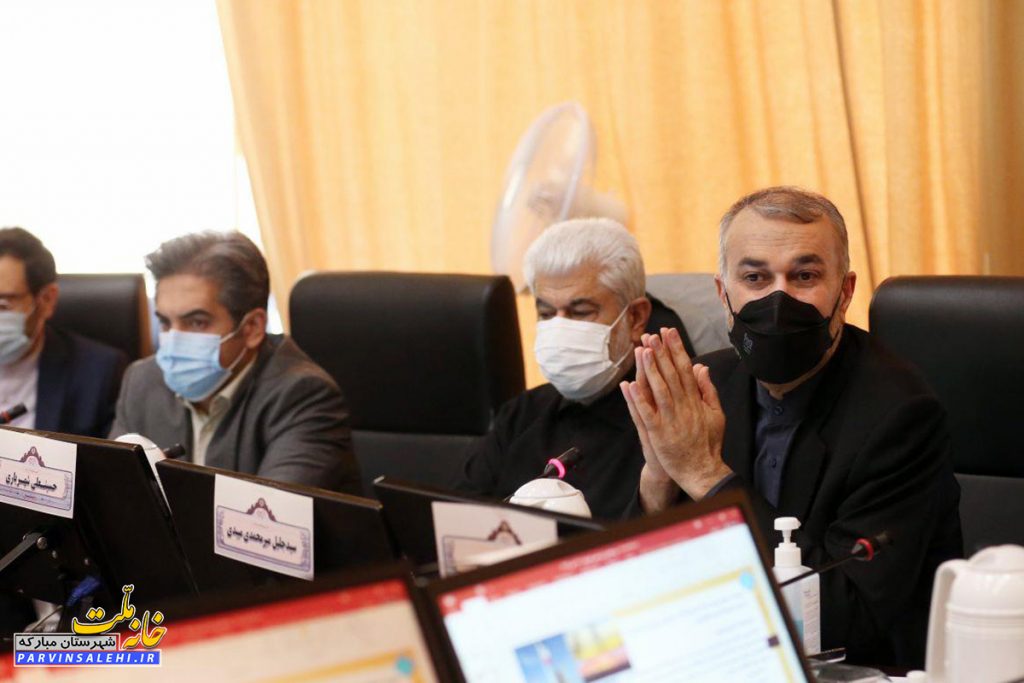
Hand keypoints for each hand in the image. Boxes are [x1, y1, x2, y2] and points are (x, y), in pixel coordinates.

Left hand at [622, 327, 730, 505]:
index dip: (676, 350)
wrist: (702, 471)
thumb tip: (702, 367)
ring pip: (659, 390)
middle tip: (653, 334)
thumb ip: (708, 390)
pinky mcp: (658, 434)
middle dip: (662, 353)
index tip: (669, 333)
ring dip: (650, 370)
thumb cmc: (708, 443)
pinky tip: (628, 385)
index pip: (685, 369)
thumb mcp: (716, 414)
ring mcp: (671, 420)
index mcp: (696, 401)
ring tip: (643, 350)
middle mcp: (684, 407)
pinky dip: (638, 400)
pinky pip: (646, 414)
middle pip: (671, 375)